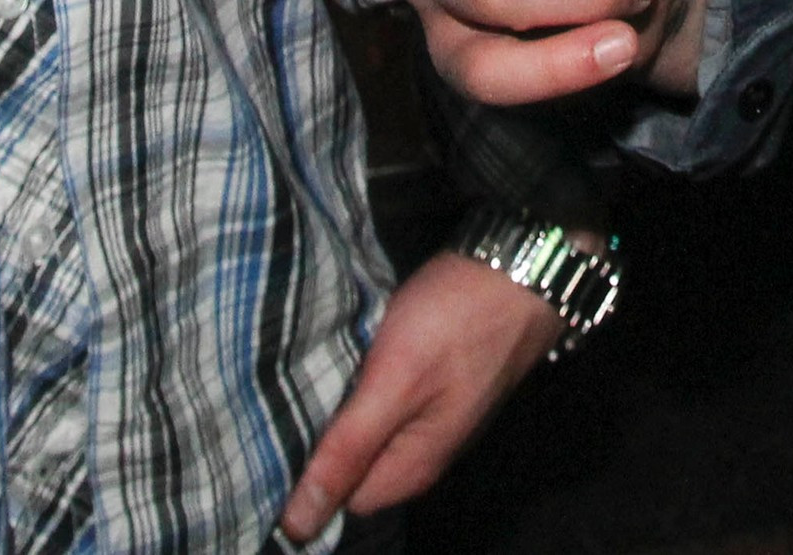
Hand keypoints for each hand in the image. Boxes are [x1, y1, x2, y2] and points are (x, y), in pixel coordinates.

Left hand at [277, 248, 563, 542]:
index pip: (334, 503)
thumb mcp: (393, 384)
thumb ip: (347, 451)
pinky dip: (356, 386)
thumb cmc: (456, 322)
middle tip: (285, 397)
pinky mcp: (429, 387)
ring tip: (304, 374)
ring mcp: (428, 420)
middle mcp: (420, 455)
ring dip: (334, 409)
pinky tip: (339, 359)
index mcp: (410, 468)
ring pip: (361, 434)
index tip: (274, 433)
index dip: (302, 477)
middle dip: (317, 441)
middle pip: (348, 470)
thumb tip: (297, 526)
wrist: (519, 266)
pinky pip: (377, 405)